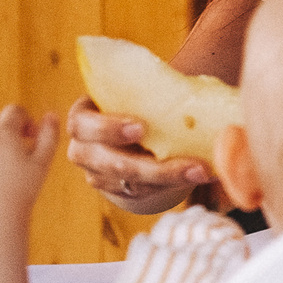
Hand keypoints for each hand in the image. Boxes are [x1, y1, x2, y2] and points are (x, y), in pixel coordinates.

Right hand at [62, 96, 213, 213]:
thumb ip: (151, 88)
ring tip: (201, 171)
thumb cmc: (134, 98)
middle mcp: (83, 149)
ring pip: (129, 184)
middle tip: (185, 163)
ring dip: (168, 179)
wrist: (134, 122)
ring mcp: (98, 174)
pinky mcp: (116, 190)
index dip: (108, 128)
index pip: (83, 124)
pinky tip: (197, 175)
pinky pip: (142, 194)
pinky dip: (170, 185)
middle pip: (108, 163)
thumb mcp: (134, 90)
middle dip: (147, 166)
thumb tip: (191, 89)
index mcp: (82, 117)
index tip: (141, 127)